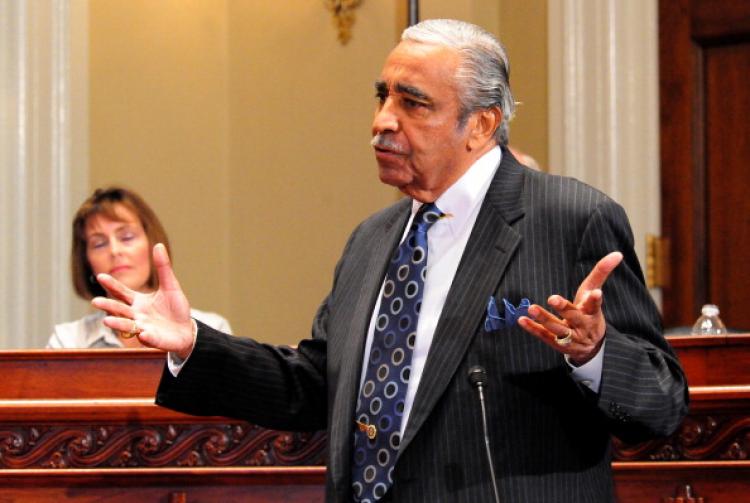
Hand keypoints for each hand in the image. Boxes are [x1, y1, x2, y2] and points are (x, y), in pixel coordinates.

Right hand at [92, 243, 194, 358]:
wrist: (187, 329)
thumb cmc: (175, 308)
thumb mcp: (170, 285)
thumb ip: (163, 267)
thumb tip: (158, 245)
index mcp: (139, 301)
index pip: (122, 292)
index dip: (112, 285)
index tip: (101, 276)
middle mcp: (137, 315)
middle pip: (120, 310)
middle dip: (108, 306)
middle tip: (95, 301)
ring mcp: (144, 328)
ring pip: (128, 326)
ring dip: (118, 323)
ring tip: (107, 321)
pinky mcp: (154, 339)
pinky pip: (148, 338)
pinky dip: (145, 336)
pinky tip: (143, 333)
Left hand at [518, 251, 622, 364]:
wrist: (591, 346)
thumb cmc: (589, 312)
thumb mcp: (594, 292)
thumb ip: (601, 272)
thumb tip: (617, 253)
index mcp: (593, 313)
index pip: (595, 306)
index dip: (595, 300)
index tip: (596, 293)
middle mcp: (583, 326)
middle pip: (574, 317)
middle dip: (564, 308)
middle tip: (552, 298)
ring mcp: (571, 337)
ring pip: (558, 329)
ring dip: (544, 319)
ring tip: (532, 308)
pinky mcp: (558, 344)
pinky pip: (544, 336)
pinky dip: (533, 329)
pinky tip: (522, 320)